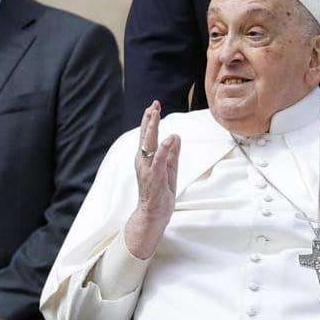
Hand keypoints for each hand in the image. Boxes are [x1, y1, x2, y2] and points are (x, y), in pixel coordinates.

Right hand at [122, 101, 178, 260]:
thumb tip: (176, 136)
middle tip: (154, 104)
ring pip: (149, 144)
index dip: (150, 120)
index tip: (155, 106)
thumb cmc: (160, 193)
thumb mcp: (170, 169)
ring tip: (156, 114)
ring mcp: (147, 169)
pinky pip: (159, 160)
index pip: (147, 135)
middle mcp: (143, 161)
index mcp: (146, 158)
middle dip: (150, 119)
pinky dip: (164, 148)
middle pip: (145, 136)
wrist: (154, 214)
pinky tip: (169, 137)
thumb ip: (172, 153)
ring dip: (153, 128)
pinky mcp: (154, 177)